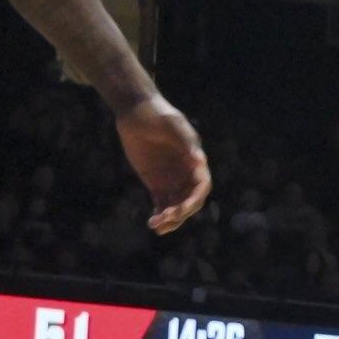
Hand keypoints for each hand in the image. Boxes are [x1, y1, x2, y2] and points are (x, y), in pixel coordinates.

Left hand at [113, 94, 211, 233]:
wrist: (137, 112)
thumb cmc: (158, 114)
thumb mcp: (172, 124)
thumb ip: (185, 141)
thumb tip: (199, 160)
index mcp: (195, 160)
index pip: (201, 186)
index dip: (194, 200)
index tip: (182, 209)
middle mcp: (186, 173)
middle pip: (190, 201)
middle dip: (180, 213)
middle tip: (165, 219)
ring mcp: (172, 179)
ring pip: (176, 206)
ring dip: (170, 219)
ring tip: (156, 226)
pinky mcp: (156, 183)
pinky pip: (161, 204)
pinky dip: (159, 215)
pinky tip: (152, 223)